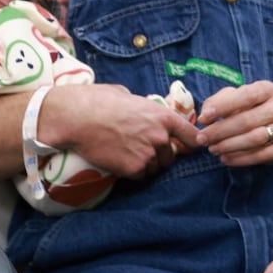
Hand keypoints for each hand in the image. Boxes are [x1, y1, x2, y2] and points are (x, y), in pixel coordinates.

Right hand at [40, 84, 202, 178]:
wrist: (79, 118)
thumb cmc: (100, 101)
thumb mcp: (130, 96)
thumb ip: (145, 108)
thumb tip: (146, 111)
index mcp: (163, 117)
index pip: (192, 136)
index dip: (192, 142)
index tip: (193, 146)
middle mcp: (161, 137)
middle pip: (171, 156)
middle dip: (160, 154)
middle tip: (141, 147)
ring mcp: (148, 155)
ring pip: (155, 167)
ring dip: (146, 163)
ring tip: (127, 152)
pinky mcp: (134, 169)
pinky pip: (140, 175)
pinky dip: (132, 171)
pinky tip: (119, 160)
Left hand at [196, 81, 272, 166]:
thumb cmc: (249, 108)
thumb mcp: (235, 97)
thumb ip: (217, 101)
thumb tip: (204, 117)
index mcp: (267, 90)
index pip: (246, 96)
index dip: (223, 106)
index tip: (203, 118)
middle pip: (247, 121)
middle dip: (220, 131)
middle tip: (202, 139)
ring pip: (253, 139)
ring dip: (228, 146)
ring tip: (212, 149)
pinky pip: (260, 156)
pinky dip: (240, 159)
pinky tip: (225, 158)